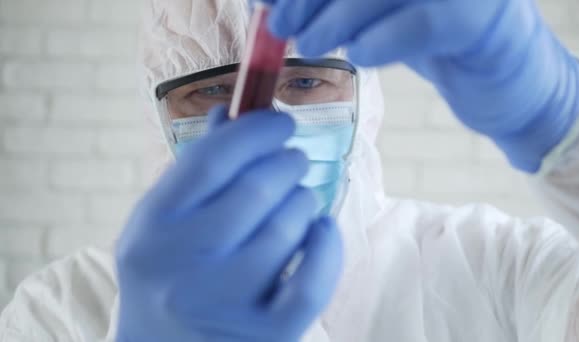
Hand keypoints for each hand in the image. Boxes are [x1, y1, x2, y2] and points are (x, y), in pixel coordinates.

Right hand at [115, 107, 342, 341]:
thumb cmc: (168, 270)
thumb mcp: (165, 218)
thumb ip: (197, 167)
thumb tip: (235, 112)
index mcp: (153, 226)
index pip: (212, 161)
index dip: (255, 132)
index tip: (281, 122)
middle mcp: (182, 266)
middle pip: (255, 191)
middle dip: (287, 163)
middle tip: (293, 160)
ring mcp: (223, 304)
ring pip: (287, 231)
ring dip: (303, 201)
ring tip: (298, 198)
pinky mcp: (264, 334)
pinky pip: (312, 284)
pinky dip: (327, 247)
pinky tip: (321, 230)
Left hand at [265, 0, 578, 171]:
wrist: (510, 81)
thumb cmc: (438, 41)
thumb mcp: (383, 11)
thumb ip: (337, 3)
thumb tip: (270, 2)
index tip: (267, 0)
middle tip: (280, 24)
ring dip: (335, 18)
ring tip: (307, 44)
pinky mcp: (484, 21)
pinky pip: (422, 23)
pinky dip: (380, 40)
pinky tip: (358, 57)